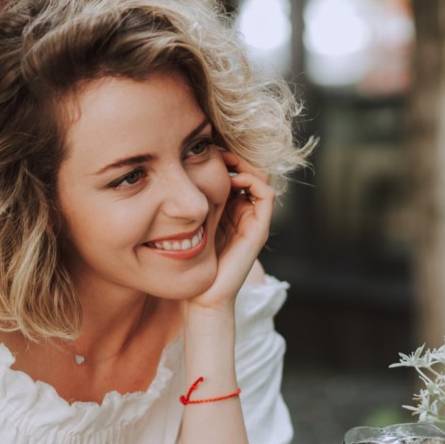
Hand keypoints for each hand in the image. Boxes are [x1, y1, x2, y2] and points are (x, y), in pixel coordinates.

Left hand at [188, 153, 275, 312]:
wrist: (202, 296)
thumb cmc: (188, 264)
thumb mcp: (184, 223)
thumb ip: (187, 202)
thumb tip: (178, 171)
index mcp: (227, 211)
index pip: (235, 174)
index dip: (224, 158)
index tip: (206, 148)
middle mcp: (243, 213)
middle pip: (249, 171)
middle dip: (235, 157)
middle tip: (216, 148)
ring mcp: (253, 221)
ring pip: (260, 178)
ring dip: (245, 165)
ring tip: (225, 160)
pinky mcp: (259, 229)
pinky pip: (266, 194)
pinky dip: (253, 180)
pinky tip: (233, 179)